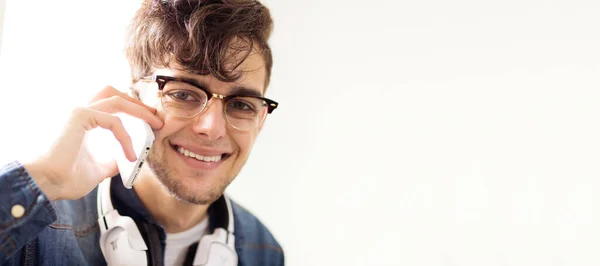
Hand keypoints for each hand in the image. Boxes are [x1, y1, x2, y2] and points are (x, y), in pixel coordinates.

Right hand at [23, 86, 163, 200]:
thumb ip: (112, 162)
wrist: (46, 185)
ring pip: (117, 100)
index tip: (151, 123)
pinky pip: (114, 122)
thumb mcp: (98, 169)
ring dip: (139, 110)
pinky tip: (130, 155)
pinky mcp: (80, 116)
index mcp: (82, 120)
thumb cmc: (65, 178)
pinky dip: (126, 138)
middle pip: (114, 93)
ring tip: (155, 124)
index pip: (111, 105)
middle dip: (138, 103)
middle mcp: (79, 111)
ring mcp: (79, 110)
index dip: (133, 110)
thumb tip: (126, 161)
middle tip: (156, 118)